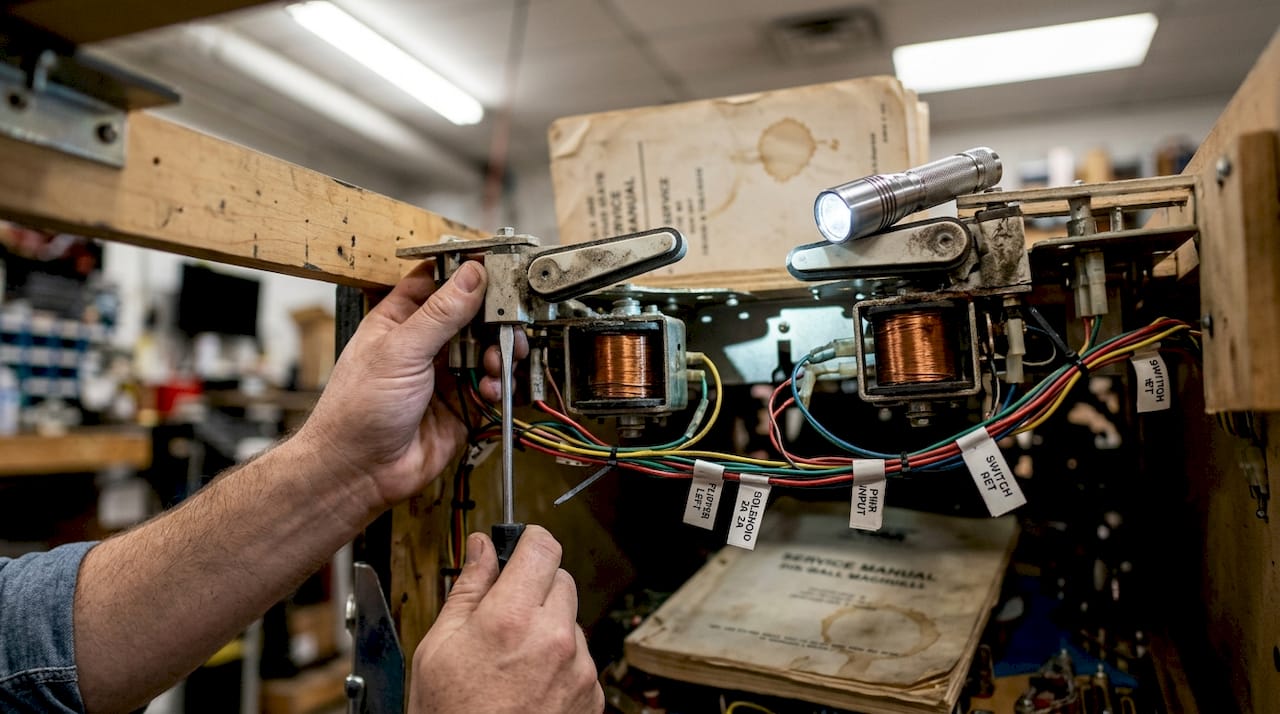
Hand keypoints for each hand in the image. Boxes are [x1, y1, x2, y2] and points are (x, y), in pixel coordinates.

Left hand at [298, 260, 526, 510]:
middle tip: (508, 325)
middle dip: (494, 321)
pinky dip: (499, 387)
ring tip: (498, 364)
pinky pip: (492, 388)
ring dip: (500, 355)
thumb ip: (441, 313)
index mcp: (400, 320)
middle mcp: (425, 345)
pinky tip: (491, 391)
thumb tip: (471, 276)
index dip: (467, 274)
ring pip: (487, 352)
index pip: (439, 282)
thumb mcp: (401, 350)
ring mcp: (444, 375)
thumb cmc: (356, 410)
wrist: (359, 471)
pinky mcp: (461, 406)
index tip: (497, 270)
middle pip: (472, 317)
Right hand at [409, 527, 603, 713]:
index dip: (528, 542)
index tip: (519, 547)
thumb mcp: (439, 646)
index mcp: (511, 618)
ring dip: (548, 626)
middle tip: (505, 613)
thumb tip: (483, 548)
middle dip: (535, 587)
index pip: (542, 547)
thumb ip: (468, 589)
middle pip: (560, 579)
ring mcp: (578, 667)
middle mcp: (553, 638)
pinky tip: (530, 683)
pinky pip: (581, 657)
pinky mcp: (591, 693)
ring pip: (571, 619)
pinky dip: (561, 662)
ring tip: (513, 660)